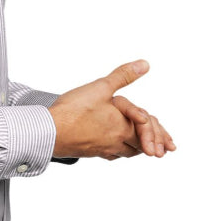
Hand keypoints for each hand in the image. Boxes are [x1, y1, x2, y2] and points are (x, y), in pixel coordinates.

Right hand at [47, 60, 176, 159]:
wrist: (49, 132)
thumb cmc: (73, 111)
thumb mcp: (101, 87)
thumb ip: (123, 76)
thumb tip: (145, 65)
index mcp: (122, 125)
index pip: (147, 129)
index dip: (159, 133)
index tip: (171, 144)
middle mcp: (116, 140)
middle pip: (141, 145)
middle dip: (154, 145)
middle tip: (165, 150)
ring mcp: (103, 148)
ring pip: (127, 152)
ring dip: (138, 149)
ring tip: (146, 149)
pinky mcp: (90, 152)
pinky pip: (111, 155)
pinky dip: (120, 152)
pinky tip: (116, 149)